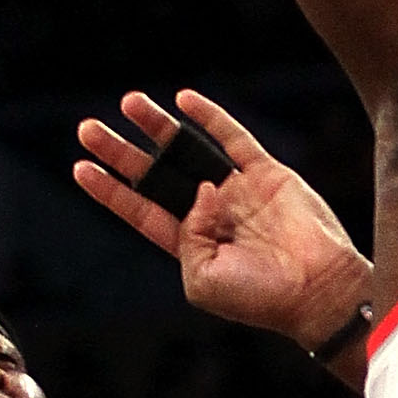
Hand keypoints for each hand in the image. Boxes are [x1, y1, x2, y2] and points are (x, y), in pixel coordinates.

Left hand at [74, 88, 372, 350]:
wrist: (317, 290)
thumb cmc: (260, 297)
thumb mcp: (202, 280)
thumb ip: (188, 236)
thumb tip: (201, 190)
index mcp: (191, 245)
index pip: (141, 209)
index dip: (111, 189)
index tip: (80, 166)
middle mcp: (211, 214)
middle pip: (156, 175)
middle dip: (122, 152)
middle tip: (88, 128)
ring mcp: (238, 191)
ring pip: (189, 150)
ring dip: (158, 127)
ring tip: (128, 102)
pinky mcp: (267, 174)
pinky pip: (233, 138)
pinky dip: (209, 118)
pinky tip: (184, 100)